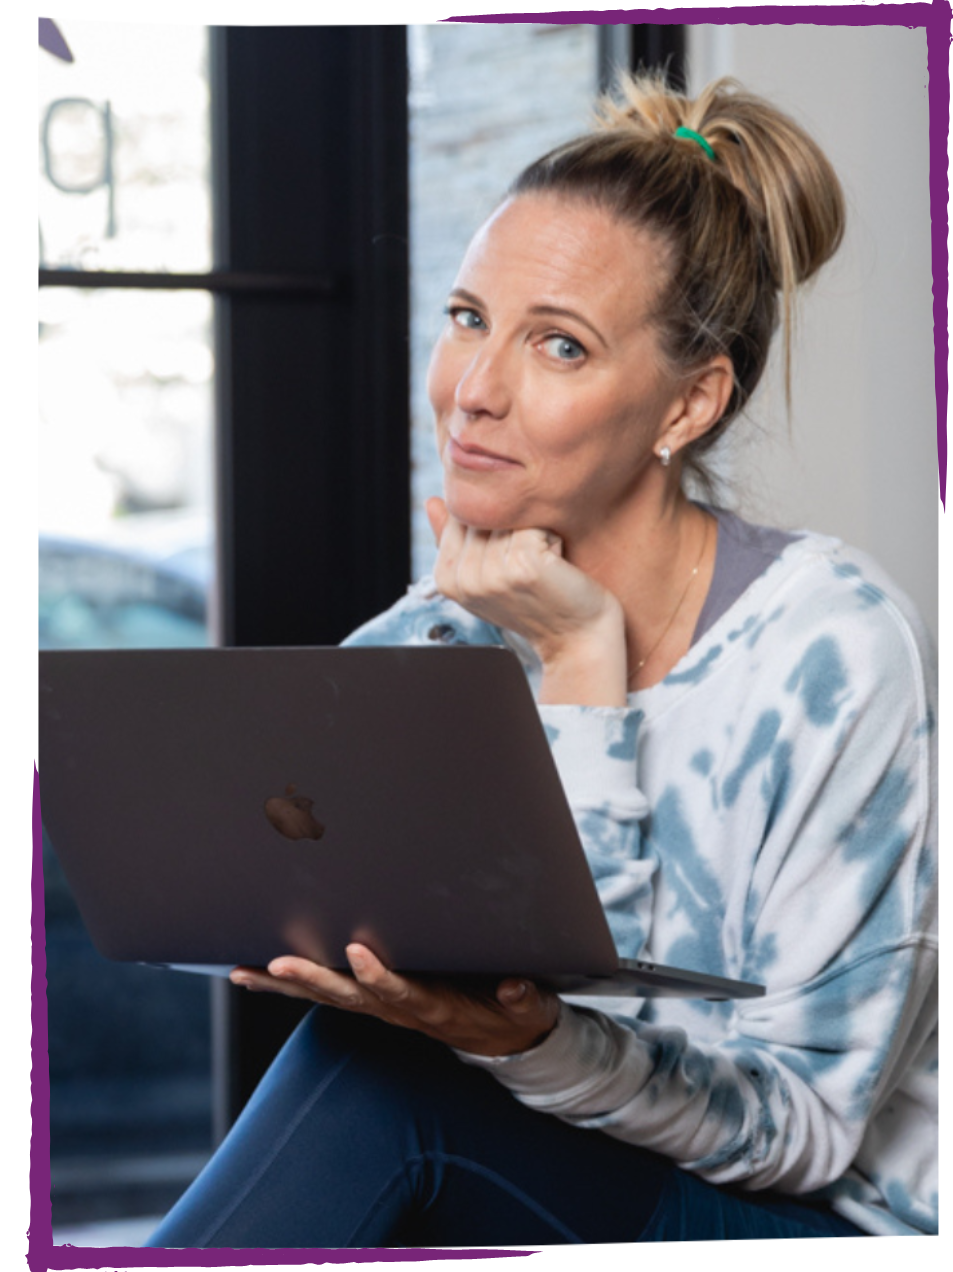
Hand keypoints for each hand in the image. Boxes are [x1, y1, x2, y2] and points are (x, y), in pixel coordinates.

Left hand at [229, 944, 559, 1056]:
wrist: (500, 1038)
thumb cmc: (509, 1013)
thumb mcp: (526, 1007)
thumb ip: (521, 998)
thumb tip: (514, 987)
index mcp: (434, 1006)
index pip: (402, 992)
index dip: (379, 975)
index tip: (359, 950)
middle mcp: (398, 1009)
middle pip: (349, 996)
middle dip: (313, 980)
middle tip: (278, 963)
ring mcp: (380, 1008)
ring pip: (327, 996)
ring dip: (286, 986)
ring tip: (243, 971)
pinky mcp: (371, 1001)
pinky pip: (324, 994)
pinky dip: (286, 988)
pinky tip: (250, 974)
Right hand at [427, 497, 627, 704]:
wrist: (575, 637)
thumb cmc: (534, 601)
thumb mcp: (484, 573)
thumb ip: (454, 538)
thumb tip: (431, 500)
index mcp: (445, 578)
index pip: (460, 516)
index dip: (491, 527)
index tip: (507, 560)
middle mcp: (463, 578)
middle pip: (485, 514)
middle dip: (512, 529)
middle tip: (528, 567)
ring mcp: (492, 573)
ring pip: (510, 517)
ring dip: (534, 535)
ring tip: (541, 568)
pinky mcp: (523, 566)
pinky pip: (534, 524)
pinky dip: (552, 539)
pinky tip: (554, 568)